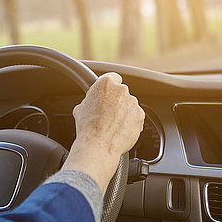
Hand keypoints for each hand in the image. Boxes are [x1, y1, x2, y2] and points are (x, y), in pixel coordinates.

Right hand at [61, 72, 144, 192]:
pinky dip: (130, 122)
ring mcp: (133, 103)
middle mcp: (121, 90)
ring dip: (124, 112)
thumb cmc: (87, 126)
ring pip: (129, 105)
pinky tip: (120, 130)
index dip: (110, 86)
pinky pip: (136, 117)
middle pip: (121, 93)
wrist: (98, 143)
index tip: (108, 93)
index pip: (113, 77)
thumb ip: (91, 100)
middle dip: (116, 102)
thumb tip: (92, 104)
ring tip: (113, 125)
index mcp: (106, 83)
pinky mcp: (140, 116)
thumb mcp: (81, 108)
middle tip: (107, 113)